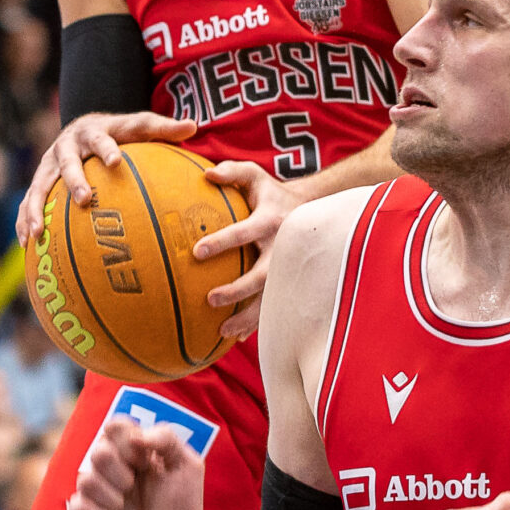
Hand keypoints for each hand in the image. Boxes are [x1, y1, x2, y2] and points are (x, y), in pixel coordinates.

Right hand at [15, 111, 199, 245]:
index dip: (108, 149)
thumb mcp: (139, 126)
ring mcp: (49, 164)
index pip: (103, 138)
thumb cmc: (118, 133)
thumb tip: (194, 127)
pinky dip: (25, 220)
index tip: (117, 161)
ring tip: (38, 233)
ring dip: (37, 208)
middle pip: (68, 163)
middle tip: (85, 200)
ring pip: (39, 185)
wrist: (82, 129)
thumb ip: (164, 128)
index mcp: (93, 132)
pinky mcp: (40, 181)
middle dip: (74, 181)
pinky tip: (27, 244)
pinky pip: (29, 201)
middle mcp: (67, 146)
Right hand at [67, 418, 218, 509]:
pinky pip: (77, 507)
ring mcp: (96, 493)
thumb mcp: (188, 466)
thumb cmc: (182, 506)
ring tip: (124, 508)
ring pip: (86, 480)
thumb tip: (136, 435)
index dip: (126, 442)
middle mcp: (111, 468)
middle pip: (99, 452)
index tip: (144, 459)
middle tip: (133, 486)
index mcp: (133, 451)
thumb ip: (167, 438)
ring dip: (111, 497)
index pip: (115, 427)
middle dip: (120, 472)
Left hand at [194, 161, 301, 338]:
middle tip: (210, 299)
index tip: (198, 252)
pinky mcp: (289, 283)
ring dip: (248, 317)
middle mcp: (282, 248)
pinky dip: (257, 324)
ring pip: (270, 298)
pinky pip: (274, 306)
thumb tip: (207, 174)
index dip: (222, 241)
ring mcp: (288, 269)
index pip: (243, 232)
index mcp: (270, 221)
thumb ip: (232, 171)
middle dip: (238, 289)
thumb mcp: (256, 176)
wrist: (312, 210)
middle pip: (262, 274)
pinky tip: (236, 337)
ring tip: (222, 330)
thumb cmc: (271, 194)